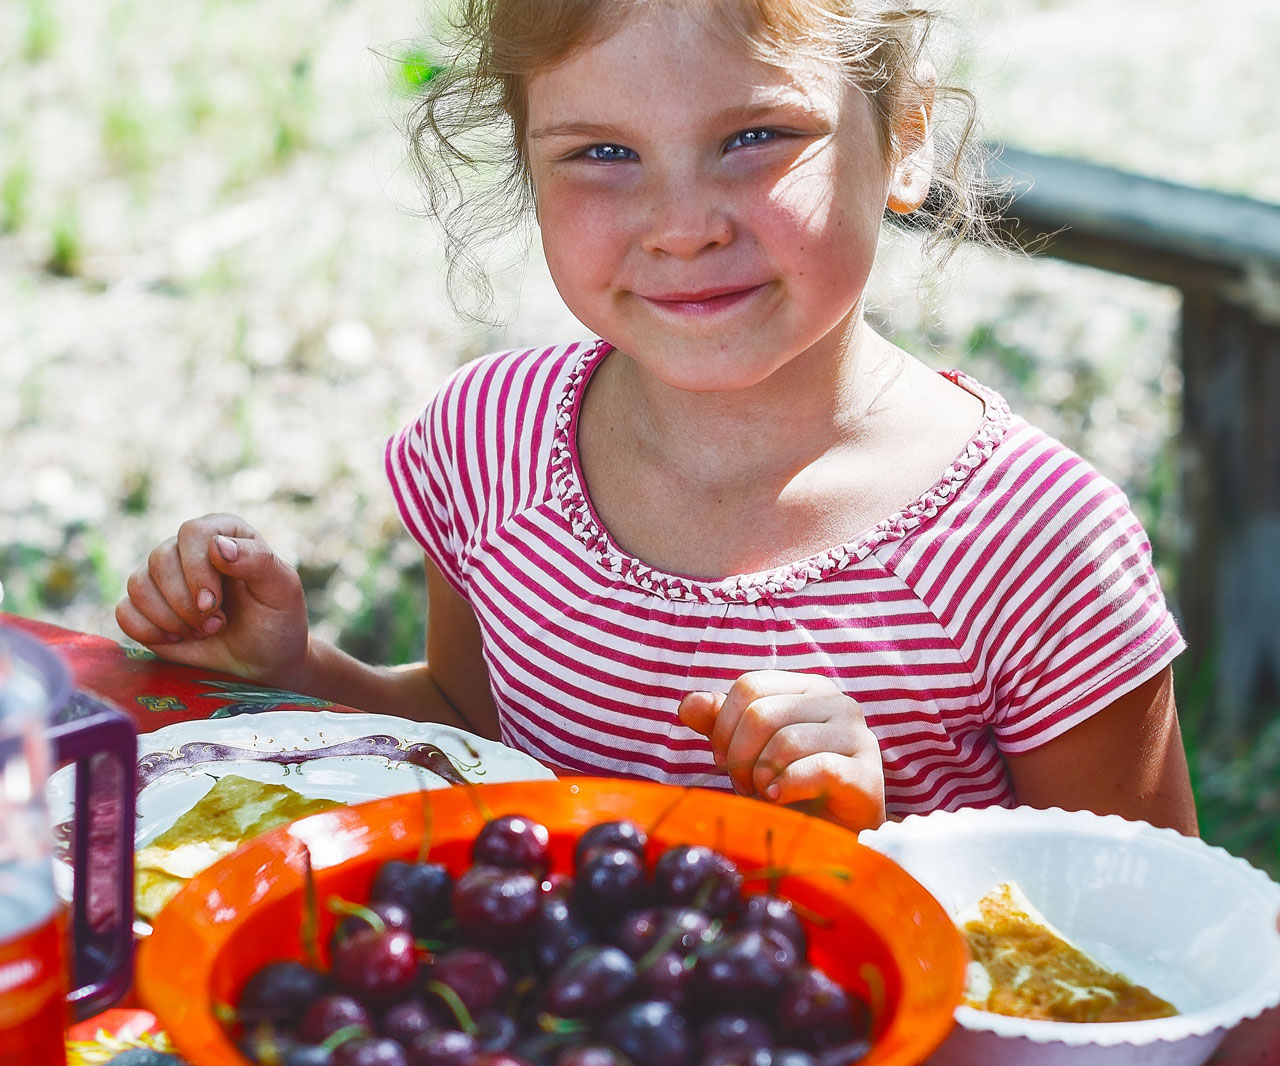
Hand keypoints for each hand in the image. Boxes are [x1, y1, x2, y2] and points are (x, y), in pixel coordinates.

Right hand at [115, 513, 308, 685]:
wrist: (264, 660)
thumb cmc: (277, 620)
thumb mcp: (282, 590)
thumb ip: (258, 561)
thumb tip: (218, 545)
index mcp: (223, 532)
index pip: (193, 533)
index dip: (197, 570)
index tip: (213, 604)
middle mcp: (188, 548)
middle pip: (160, 559)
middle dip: (186, 603)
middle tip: (216, 624)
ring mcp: (164, 577)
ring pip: (138, 585)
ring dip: (171, 619)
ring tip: (205, 631)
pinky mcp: (146, 608)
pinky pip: (124, 612)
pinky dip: (149, 631)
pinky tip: (178, 639)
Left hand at [678, 670, 885, 831]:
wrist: (834, 837)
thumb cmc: (788, 788)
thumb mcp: (747, 751)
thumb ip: (718, 723)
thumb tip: (688, 704)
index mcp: (807, 688)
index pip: (750, 685)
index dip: (724, 726)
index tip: (722, 760)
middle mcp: (837, 702)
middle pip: (762, 713)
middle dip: (739, 757)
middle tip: (743, 785)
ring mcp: (858, 736)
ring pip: (787, 741)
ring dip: (761, 776)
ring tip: (762, 794)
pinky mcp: (867, 774)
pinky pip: (819, 769)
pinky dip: (787, 787)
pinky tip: (777, 799)